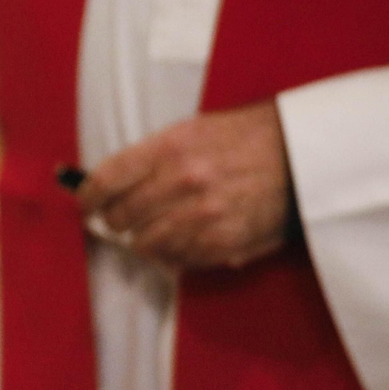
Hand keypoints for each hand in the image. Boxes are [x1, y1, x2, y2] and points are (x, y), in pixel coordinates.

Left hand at [76, 99, 293, 268]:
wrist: (303, 153)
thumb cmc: (244, 137)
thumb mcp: (193, 130)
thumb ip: (149, 158)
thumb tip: (105, 186)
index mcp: (170, 147)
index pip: (106, 180)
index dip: (87, 197)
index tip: (85, 204)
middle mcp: (183, 182)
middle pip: (121, 217)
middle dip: (116, 220)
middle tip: (122, 218)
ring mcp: (203, 216)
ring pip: (144, 244)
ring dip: (144, 240)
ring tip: (155, 230)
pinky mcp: (222, 242)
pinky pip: (178, 260)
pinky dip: (173, 253)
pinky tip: (182, 239)